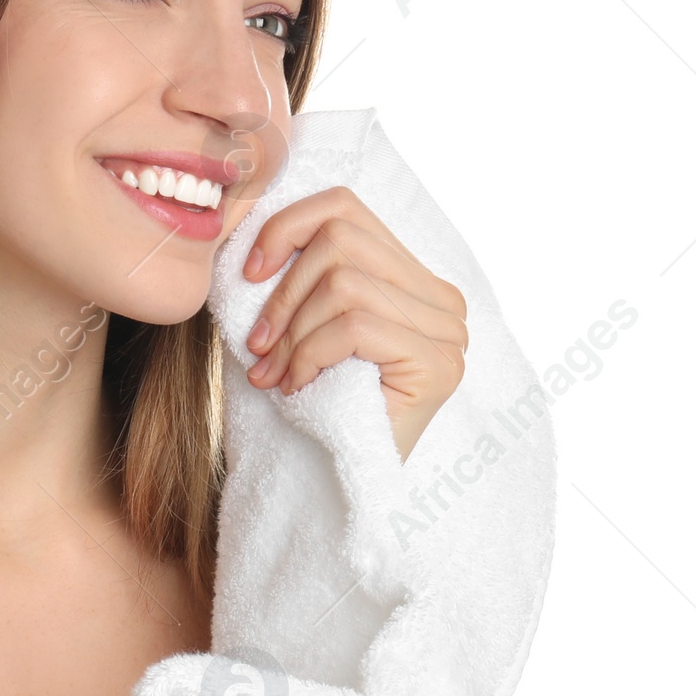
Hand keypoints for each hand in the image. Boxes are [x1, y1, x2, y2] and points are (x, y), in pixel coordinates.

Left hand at [240, 186, 467, 460]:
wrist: (345, 486)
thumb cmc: (318, 404)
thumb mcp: (305, 325)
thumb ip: (301, 276)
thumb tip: (248, 228)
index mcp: (412, 278)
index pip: (346, 209)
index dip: (288, 227)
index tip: (249, 273)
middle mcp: (441, 298)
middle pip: (341, 239)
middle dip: (283, 292)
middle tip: (257, 346)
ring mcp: (448, 330)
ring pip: (343, 283)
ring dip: (291, 332)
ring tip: (272, 373)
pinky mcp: (438, 363)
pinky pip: (354, 327)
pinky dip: (309, 355)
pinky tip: (296, 386)